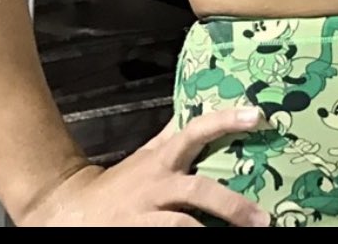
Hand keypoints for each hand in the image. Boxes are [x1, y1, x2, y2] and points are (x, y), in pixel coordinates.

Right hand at [19, 105, 269, 227]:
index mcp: (162, 159)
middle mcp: (157, 184)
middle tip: (263, 220)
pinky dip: (190, 242)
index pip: (196, 130)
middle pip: (198, 188)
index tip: (257, 116)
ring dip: (211, 233)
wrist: (74, 209)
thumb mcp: (147, 154)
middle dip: (232, 205)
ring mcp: (147, 213)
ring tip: (241, 239)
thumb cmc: (121, 184)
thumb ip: (172, 137)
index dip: (226, 120)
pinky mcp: (138, 236)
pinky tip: (205, 243)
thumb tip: (198, 107)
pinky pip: (169, 239)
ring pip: (183, 224)